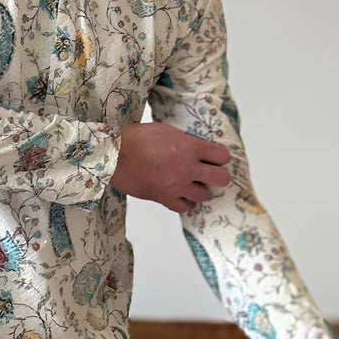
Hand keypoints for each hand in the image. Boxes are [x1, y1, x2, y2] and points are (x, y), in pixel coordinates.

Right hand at [111, 122, 229, 213]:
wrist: (115, 155)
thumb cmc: (137, 138)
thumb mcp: (167, 131)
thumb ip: (185, 141)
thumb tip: (194, 148)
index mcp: (191, 147)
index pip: (222, 156)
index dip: (221, 157)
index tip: (215, 157)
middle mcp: (188, 168)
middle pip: (221, 178)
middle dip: (218, 175)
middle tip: (211, 173)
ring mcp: (177, 186)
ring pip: (204, 195)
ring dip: (199, 189)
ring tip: (190, 184)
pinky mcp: (164, 198)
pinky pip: (184, 207)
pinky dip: (184, 202)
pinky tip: (179, 195)